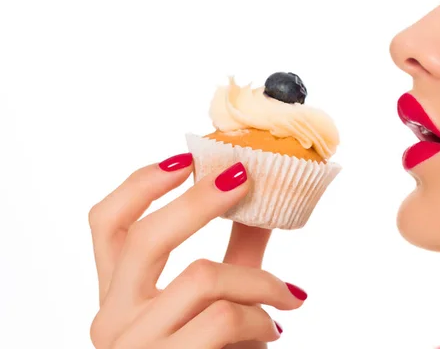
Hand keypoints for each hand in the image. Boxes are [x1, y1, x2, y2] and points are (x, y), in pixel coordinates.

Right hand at [89, 153, 306, 347]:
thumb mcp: (218, 298)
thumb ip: (234, 252)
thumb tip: (261, 197)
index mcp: (118, 293)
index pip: (106, 223)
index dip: (142, 183)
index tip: (187, 157)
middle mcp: (112, 318)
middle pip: (145, 237)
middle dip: (201, 199)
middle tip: (243, 177)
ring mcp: (134, 347)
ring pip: (201, 277)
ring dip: (258, 280)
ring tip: (284, 295)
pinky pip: (225, 318)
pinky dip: (262, 317)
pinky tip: (274, 328)